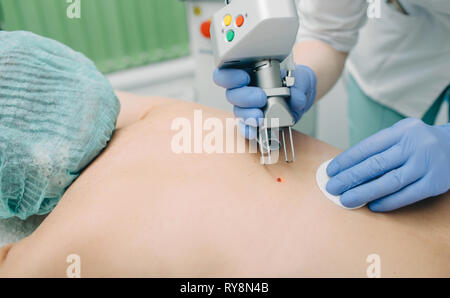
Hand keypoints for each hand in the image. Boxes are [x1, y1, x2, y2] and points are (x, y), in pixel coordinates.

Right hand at [213, 65, 316, 138]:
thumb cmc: (294, 81)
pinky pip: (246, 127)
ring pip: (238, 111)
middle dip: (244, 97)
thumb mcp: (299, 78)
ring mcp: (246, 107)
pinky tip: (254, 132)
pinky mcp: (253, 121)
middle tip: (261, 98)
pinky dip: (249, 130)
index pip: (226, 72)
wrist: (300, 95)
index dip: (230, 76)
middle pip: (231, 94)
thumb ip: (298, 85)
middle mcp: (243, 89)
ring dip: (247, 116)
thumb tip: (295, 98)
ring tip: (260, 117)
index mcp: (247, 71)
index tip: (244, 78)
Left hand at [326, 118, 449, 211]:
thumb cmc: (418, 143)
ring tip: (346, 200)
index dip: (347, 160)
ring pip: (390, 181)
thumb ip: (378, 149)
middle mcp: (414, 146)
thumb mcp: (400, 136)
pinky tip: (372, 206)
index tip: (331, 171)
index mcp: (401, 131)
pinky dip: (388, 202)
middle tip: (332, 187)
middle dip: (350, 178)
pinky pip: (407, 195)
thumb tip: (346, 168)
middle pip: (376, 164)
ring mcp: (426, 164)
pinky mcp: (435, 183)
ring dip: (365, 192)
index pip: (368, 147)